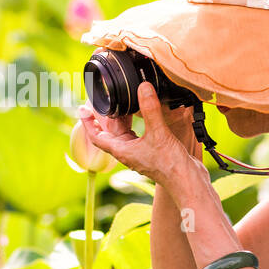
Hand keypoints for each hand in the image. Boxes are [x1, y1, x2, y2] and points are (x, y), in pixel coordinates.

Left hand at [83, 82, 207, 188]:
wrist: (186, 181)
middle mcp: (128, 152)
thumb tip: (143, 87)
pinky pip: (138, 134)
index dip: (88, 123)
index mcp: (122, 150)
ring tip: (121, 102)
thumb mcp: (158, 133)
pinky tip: (142, 113)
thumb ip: (150, 109)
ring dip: (121, 118)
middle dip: (105, 116)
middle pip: (110, 132)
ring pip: (124, 132)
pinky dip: (136, 122)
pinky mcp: (151, 150)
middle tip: (103, 99)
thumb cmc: (170, 165)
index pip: (97, 137)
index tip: (82, 109)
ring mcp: (139, 152)